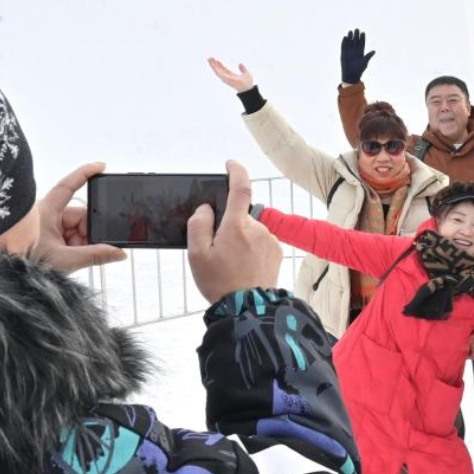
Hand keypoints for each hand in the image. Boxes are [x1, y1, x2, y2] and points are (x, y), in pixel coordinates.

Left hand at [33, 162, 126, 273]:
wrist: (9, 275)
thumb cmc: (26, 263)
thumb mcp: (65, 260)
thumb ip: (95, 256)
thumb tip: (119, 252)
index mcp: (46, 212)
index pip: (67, 187)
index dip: (84, 174)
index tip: (101, 167)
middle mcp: (48, 216)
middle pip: (80, 216)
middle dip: (89, 232)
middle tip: (90, 247)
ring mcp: (50, 228)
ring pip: (79, 230)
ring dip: (83, 244)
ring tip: (76, 257)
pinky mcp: (51, 239)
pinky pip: (73, 239)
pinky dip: (78, 249)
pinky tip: (75, 258)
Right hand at [188, 160, 282, 303]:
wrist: (249, 308)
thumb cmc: (220, 283)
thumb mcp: (197, 254)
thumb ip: (199, 224)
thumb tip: (207, 208)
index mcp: (237, 225)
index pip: (240, 188)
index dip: (236, 171)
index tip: (230, 164)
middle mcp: (258, 228)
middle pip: (239, 216)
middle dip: (228, 228)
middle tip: (217, 253)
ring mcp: (270, 240)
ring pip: (250, 231)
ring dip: (240, 241)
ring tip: (231, 266)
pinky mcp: (277, 252)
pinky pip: (260, 243)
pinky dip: (251, 250)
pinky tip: (244, 268)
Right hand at [207, 57, 254, 92]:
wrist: (248, 88)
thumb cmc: (248, 83)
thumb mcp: (246, 73)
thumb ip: (243, 69)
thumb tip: (240, 64)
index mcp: (232, 76)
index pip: (224, 69)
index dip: (220, 65)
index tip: (217, 60)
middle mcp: (227, 77)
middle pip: (219, 70)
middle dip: (214, 64)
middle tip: (209, 58)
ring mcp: (226, 78)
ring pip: (217, 71)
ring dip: (212, 65)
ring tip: (208, 59)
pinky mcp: (225, 79)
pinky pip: (218, 73)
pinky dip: (215, 68)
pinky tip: (212, 64)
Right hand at [340, 28, 374, 84]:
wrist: (351, 74)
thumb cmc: (359, 70)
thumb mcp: (364, 62)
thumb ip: (368, 56)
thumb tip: (374, 51)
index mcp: (361, 52)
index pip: (362, 43)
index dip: (362, 38)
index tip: (363, 33)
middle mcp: (355, 51)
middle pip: (356, 41)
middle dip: (356, 35)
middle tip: (357, 29)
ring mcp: (349, 51)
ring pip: (350, 42)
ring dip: (350, 37)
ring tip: (350, 31)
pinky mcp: (343, 53)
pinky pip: (344, 46)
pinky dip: (344, 42)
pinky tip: (345, 37)